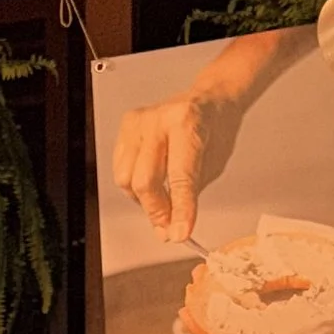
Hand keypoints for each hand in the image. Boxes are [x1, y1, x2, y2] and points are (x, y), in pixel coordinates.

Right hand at [106, 26, 310, 242]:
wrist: (208, 99)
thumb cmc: (213, 130)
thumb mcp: (213, 164)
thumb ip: (189, 196)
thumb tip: (171, 230)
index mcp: (187, 123)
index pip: (180, 177)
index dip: (180, 210)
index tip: (179, 234)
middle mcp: (158, 120)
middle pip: (144, 181)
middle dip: (157, 211)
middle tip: (169, 226)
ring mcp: (138, 122)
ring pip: (126, 179)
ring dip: (143, 199)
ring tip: (162, 199)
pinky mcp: (126, 126)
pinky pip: (120, 169)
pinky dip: (134, 186)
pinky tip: (151, 182)